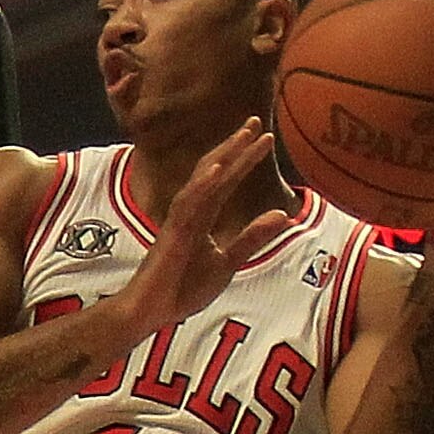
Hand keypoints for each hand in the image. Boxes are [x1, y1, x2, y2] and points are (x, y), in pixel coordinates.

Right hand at [116, 119, 279, 331]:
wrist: (152, 312)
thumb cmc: (182, 289)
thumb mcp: (227, 263)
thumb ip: (252, 238)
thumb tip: (281, 215)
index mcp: (203, 217)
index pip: (227, 181)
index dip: (246, 159)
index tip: (265, 138)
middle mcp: (192, 211)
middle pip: (215, 170)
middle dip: (235, 146)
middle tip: (256, 122)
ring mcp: (180, 220)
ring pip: (203, 180)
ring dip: (223, 156)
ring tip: (243, 136)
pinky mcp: (172, 232)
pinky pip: (188, 203)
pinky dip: (203, 184)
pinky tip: (218, 168)